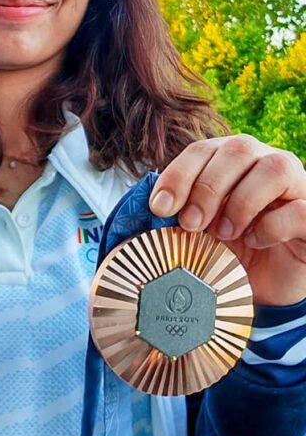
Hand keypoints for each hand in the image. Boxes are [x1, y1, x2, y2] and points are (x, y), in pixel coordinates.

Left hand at [148, 134, 305, 306]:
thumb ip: (177, 215)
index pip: (202, 149)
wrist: (267, 285)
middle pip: (236, 150)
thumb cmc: (229, 250)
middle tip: (190, 224)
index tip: (159, 208)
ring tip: (224, 233)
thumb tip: (144, 212)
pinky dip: (272, 225)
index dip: (178, 175)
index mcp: (230, 160)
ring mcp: (295, 185)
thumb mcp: (197, 232)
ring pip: (273, 168)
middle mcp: (264, 162)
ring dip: (241, 202)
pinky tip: (255, 241)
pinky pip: (298, 209)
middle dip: (206, 188)